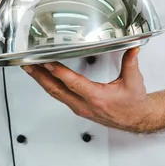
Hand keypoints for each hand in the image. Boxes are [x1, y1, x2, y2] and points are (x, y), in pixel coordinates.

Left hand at [22, 48, 159, 133]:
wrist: (136, 119)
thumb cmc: (133, 103)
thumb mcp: (134, 81)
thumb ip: (131, 62)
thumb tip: (132, 46)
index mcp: (97, 97)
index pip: (73, 83)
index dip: (59, 72)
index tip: (47, 62)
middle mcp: (85, 104)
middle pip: (57, 90)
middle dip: (40, 76)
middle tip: (28, 64)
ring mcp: (80, 107)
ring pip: (55, 94)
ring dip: (41, 80)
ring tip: (30, 68)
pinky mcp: (78, 107)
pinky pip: (59, 96)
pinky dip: (49, 85)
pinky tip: (43, 77)